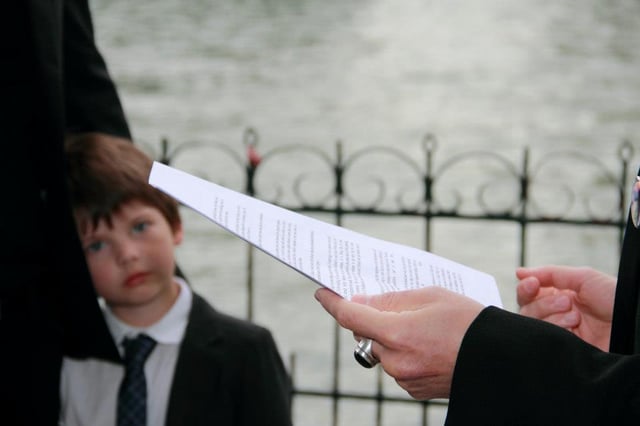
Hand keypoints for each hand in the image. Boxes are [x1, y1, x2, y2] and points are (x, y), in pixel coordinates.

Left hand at [314, 287, 483, 399]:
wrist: (502, 361)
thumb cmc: (469, 321)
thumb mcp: (431, 296)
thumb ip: (390, 299)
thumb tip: (361, 301)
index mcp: (397, 333)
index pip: (351, 316)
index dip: (333, 303)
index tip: (322, 293)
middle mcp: (395, 360)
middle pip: (365, 334)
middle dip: (371, 317)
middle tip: (390, 303)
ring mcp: (404, 378)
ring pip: (380, 350)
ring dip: (389, 336)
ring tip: (421, 325)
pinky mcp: (414, 389)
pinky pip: (396, 365)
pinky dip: (402, 351)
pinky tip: (426, 343)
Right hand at [516, 265, 614, 350]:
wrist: (634, 324)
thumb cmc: (617, 299)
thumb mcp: (584, 278)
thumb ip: (551, 273)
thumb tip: (520, 272)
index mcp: (561, 297)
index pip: (530, 294)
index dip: (527, 288)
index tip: (532, 284)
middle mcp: (557, 315)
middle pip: (527, 310)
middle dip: (543, 303)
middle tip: (565, 302)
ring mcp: (560, 334)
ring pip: (533, 325)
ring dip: (551, 316)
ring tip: (575, 316)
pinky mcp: (563, 350)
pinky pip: (544, 339)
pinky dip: (556, 329)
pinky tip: (574, 327)